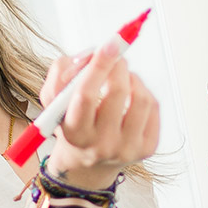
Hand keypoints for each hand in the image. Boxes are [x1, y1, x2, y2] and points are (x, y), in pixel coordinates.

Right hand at [44, 40, 160, 188]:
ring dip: (132, 78)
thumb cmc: (70, 123)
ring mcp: (127, 149)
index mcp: (74, 134)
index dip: (99, 66)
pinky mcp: (147, 148)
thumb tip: (91, 55)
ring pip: (141, 98)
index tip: (110, 44)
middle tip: (115, 57)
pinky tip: (131, 96)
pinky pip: (153, 107)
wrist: (87, 164)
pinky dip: (143, 92)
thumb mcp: (53, 101)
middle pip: (118, 92)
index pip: (85, 95)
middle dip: (118, 66)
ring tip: (122, 80)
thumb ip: (61, 73)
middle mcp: (101, 146)